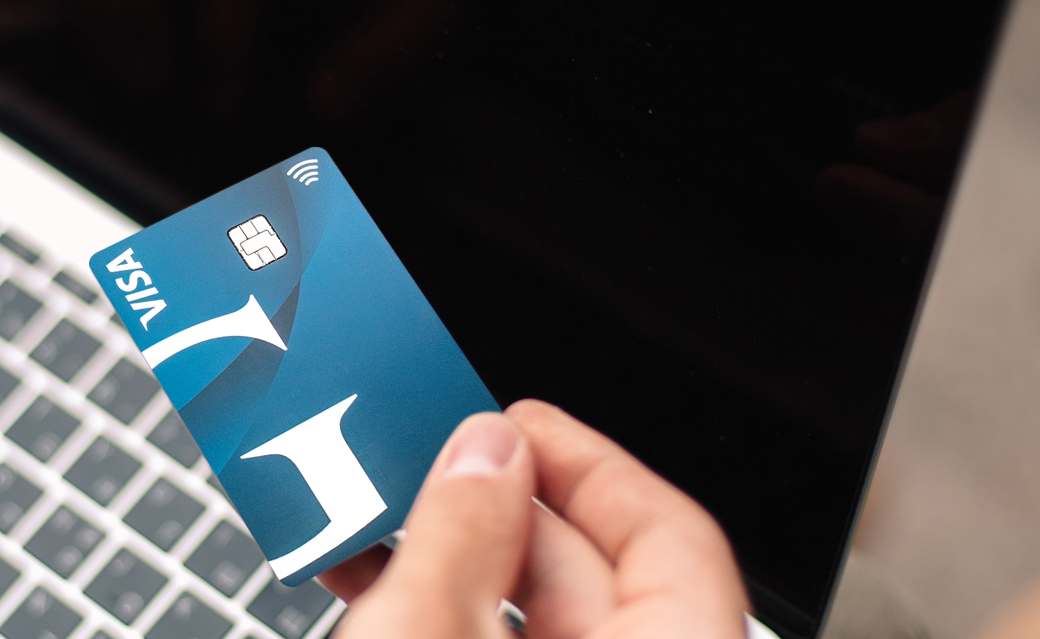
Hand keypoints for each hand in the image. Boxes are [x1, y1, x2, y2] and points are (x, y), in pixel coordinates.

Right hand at [320, 400, 748, 637]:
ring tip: (368, 531)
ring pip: (534, 633)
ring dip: (452, 575)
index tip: (512, 421)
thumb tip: (484, 454)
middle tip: (419, 465)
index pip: (670, 536)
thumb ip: (459, 534)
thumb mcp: (425, 636)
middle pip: (594, 580)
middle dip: (494, 516)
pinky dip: (443, 627)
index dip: (587, 463)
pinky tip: (370, 595)